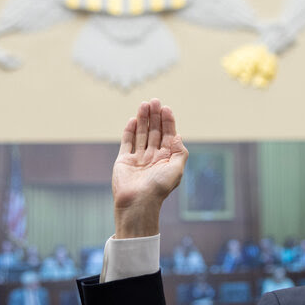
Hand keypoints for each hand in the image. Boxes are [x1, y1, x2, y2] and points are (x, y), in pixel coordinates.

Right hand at [112, 98, 187, 237]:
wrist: (138, 203)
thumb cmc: (159, 188)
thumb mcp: (177, 169)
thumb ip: (180, 152)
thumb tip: (178, 135)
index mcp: (166, 158)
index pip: (168, 135)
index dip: (167, 121)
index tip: (165, 108)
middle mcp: (153, 156)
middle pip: (154, 131)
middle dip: (155, 116)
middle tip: (154, 101)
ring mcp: (138, 158)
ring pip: (141, 134)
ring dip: (143, 119)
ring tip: (143, 104)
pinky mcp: (124, 161)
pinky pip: (127, 142)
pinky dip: (129, 131)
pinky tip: (133, 119)